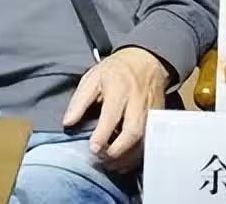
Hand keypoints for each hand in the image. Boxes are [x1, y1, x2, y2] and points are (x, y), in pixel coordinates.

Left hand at [62, 47, 170, 172]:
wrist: (145, 62)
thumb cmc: (115, 71)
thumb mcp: (92, 78)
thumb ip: (79, 101)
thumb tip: (67, 123)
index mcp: (119, 89)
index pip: (112, 114)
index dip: (103, 133)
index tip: (93, 148)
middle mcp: (138, 102)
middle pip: (133, 131)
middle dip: (118, 150)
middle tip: (101, 159)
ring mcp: (151, 113)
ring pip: (143, 141)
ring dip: (127, 157)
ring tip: (109, 164)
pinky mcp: (158, 120)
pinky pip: (150, 142)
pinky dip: (137, 156)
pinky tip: (123, 161)